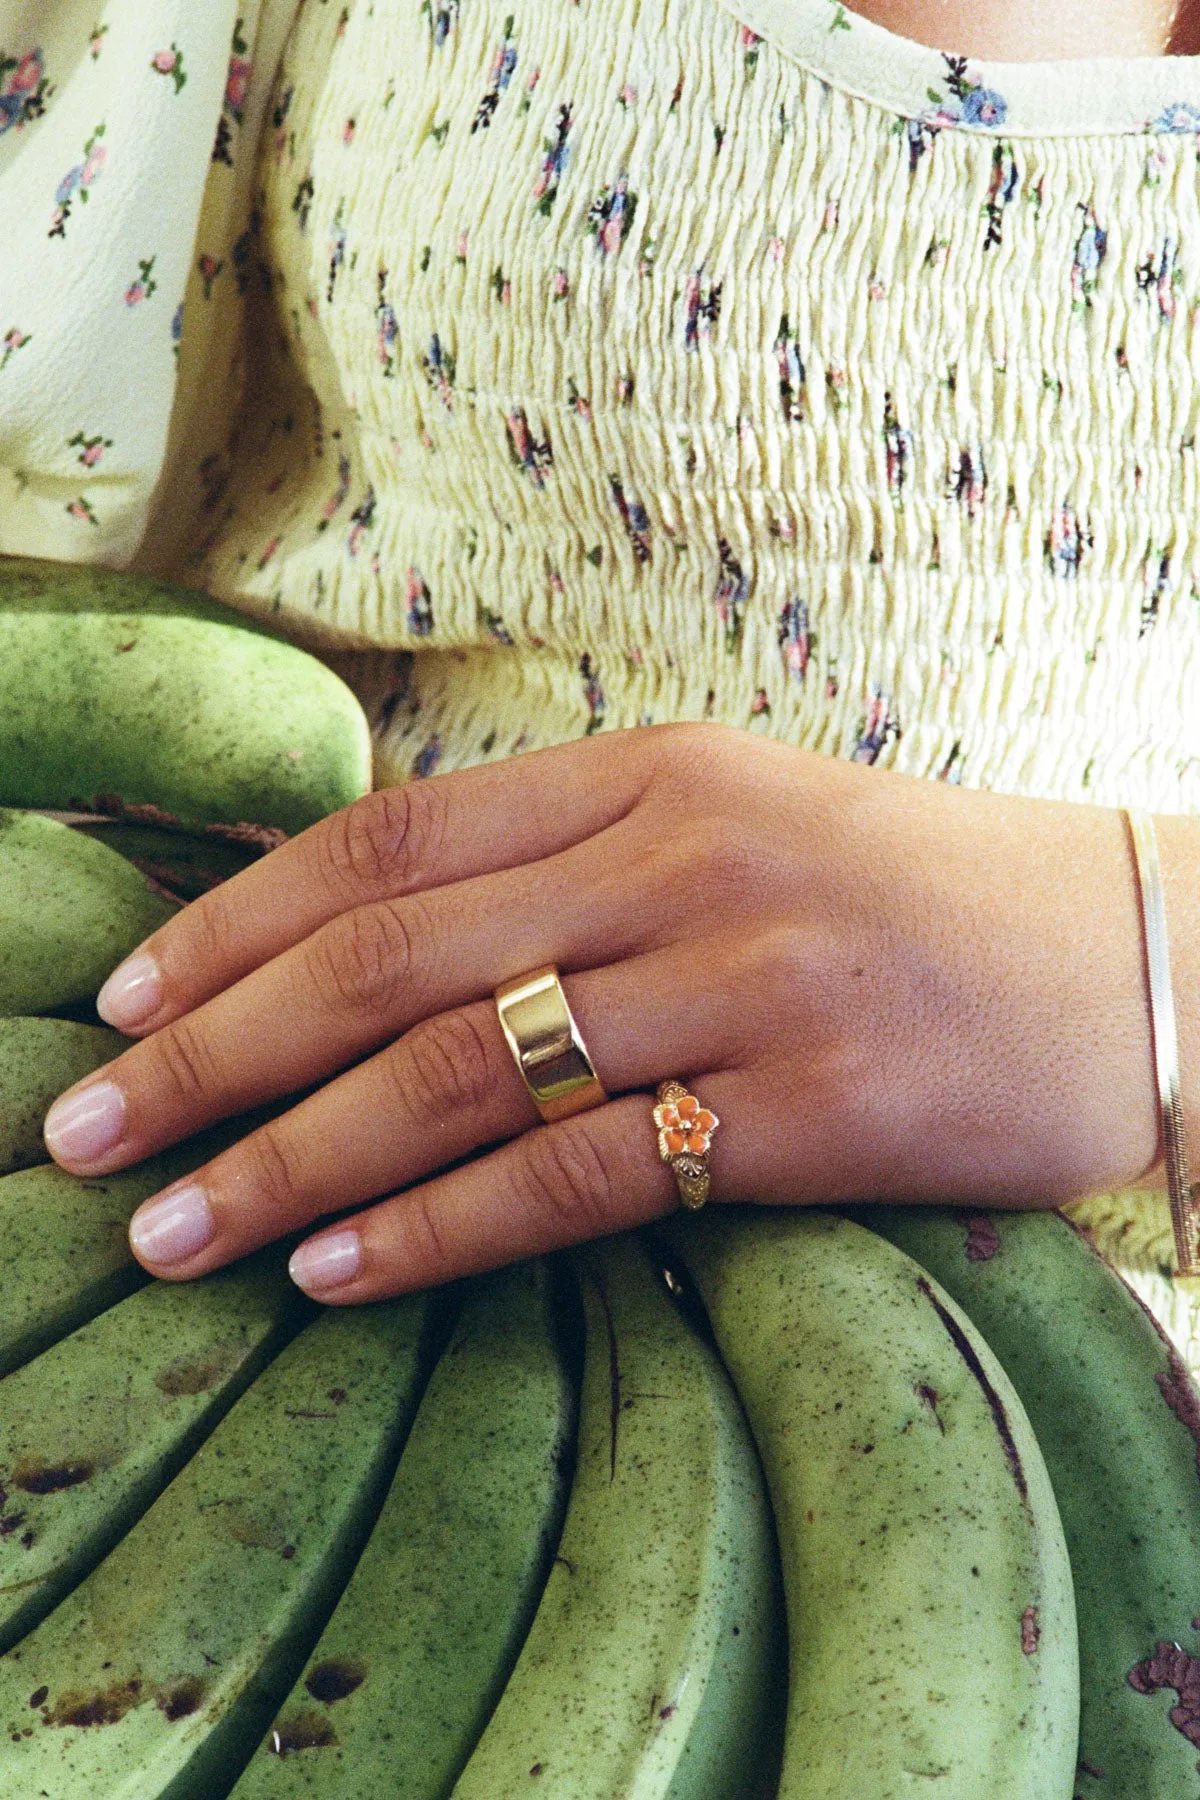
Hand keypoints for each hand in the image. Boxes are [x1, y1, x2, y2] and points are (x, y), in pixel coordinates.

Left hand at [42, 721, 1161, 1302]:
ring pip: (460, 1074)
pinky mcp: (806, 1110)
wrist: (1121, 954)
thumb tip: (371, 934)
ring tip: (170, 1232)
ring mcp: (742, 982)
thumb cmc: (904, 891)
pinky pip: (579, 1176)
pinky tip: (334, 1274)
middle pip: (387, 961)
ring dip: (290, 1158)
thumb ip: (564, 857)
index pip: (387, 841)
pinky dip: (438, 1228)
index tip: (123, 995)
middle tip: (85, 1132)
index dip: (234, 921)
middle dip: (211, 1050)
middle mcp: (676, 860)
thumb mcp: (729, 819)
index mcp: (646, 771)